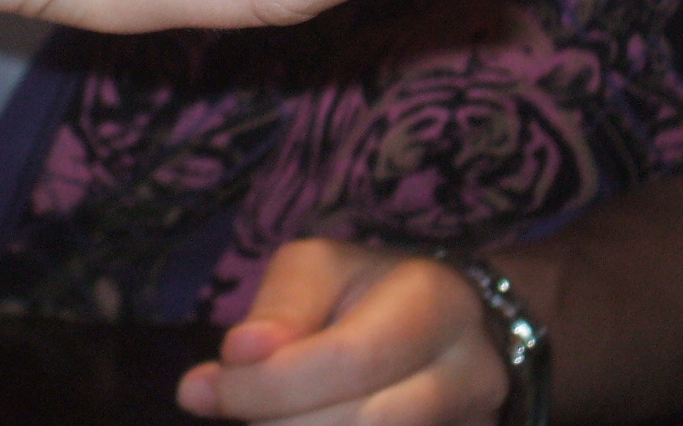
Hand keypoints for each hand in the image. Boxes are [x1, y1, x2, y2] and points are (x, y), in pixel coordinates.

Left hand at [178, 239, 508, 425]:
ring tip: (266, 418)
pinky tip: (293, 425)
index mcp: (437, 301)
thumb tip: (227, 365)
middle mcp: (472, 370)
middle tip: (236, 411)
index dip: (271, 384)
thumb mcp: (319, 271)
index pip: (351, 358)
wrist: (446, 326)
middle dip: (278, 424)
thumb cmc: (367, 291)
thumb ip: (277, 313)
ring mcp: (474, 422)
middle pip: (365, 423)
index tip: (208, 390)